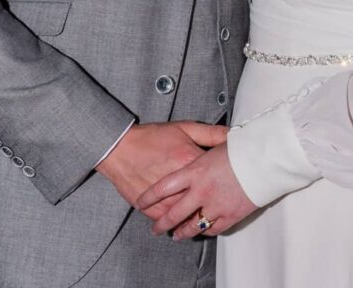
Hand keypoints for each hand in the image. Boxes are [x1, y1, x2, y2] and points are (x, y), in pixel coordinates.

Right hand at [96, 121, 226, 219]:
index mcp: (191, 162)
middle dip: (217, 204)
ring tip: (205, 219)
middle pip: (207, 202)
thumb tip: (233, 135)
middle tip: (223, 205)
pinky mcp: (152, 210)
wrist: (119, 148)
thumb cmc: (152, 137)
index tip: (231, 183)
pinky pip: (171, 222)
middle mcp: (181, 184)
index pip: (219, 176)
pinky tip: (183, 224)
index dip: (227, 180)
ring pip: (190, 217)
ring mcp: (166, 200)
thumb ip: (211, 133)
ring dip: (198, 220)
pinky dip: (178, 224)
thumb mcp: (184, 128)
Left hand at [136, 143, 257, 239]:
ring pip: (192, 225)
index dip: (150, 197)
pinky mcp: (231, 214)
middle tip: (157, 228)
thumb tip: (197, 141)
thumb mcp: (216, 139)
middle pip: (174, 213)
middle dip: (162, 224)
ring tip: (176, 234)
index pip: (163, 187)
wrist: (267, 158)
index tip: (142, 202)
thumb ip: (202, 144)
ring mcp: (216, 204)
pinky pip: (213, 228)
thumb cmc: (244, 146)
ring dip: (182, 232)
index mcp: (194, 170)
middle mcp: (202, 190)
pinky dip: (205, 231)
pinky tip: (201, 231)